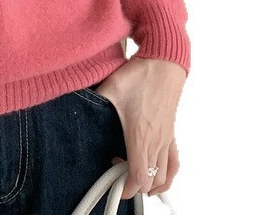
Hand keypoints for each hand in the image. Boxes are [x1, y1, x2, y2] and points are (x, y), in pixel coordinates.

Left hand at [92, 56, 185, 199]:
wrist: (165, 63)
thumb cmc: (141, 75)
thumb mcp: (111, 86)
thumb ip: (95, 100)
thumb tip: (78, 103)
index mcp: (140, 135)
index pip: (138, 176)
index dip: (127, 189)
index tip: (116, 188)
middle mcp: (156, 141)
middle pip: (150, 180)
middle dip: (134, 186)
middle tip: (117, 177)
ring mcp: (166, 138)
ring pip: (164, 175)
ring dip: (150, 184)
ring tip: (134, 181)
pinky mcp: (171, 133)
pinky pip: (174, 163)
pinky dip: (167, 176)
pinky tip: (158, 177)